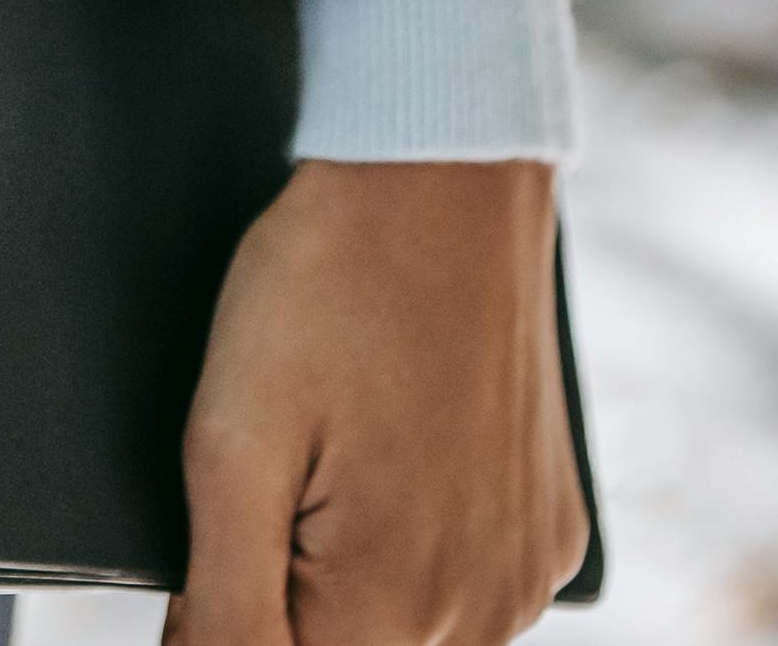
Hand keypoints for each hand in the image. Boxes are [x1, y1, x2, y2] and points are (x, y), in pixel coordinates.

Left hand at [169, 162, 583, 645]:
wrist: (442, 177)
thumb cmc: (327, 285)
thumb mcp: (234, 438)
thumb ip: (223, 599)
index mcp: (394, 608)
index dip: (230, 605)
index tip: (243, 515)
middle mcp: (482, 617)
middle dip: (297, 582)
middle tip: (293, 461)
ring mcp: (527, 579)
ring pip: (409, 626)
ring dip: (360, 568)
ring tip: (346, 442)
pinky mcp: (554, 537)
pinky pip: (468, 581)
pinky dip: (422, 540)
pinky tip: (397, 446)